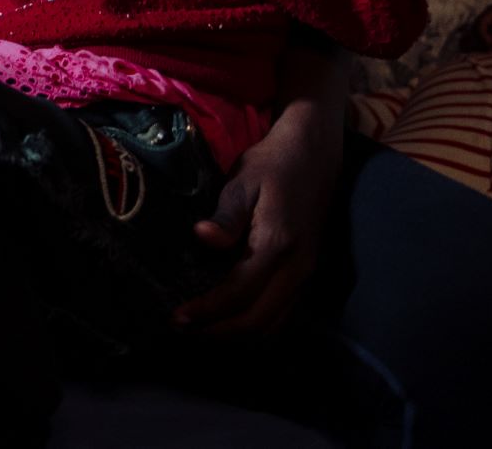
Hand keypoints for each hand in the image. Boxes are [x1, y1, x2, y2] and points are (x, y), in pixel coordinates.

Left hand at [174, 96, 340, 336]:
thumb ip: (226, 216)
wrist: (314, 155)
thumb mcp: (243, 181)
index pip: (239, 294)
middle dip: (218, 333)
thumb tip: (202, 237)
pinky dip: (256, 327)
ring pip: (274, 326)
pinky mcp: (308, 276)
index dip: (207, 312)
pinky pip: (283, 316)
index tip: (177, 317)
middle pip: (258, 322)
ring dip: (237, 336)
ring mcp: (307, 276)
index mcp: (277, 246)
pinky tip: (231, 320)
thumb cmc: (273, 164)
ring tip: (202, 330)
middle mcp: (297, 269)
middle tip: (182, 328)